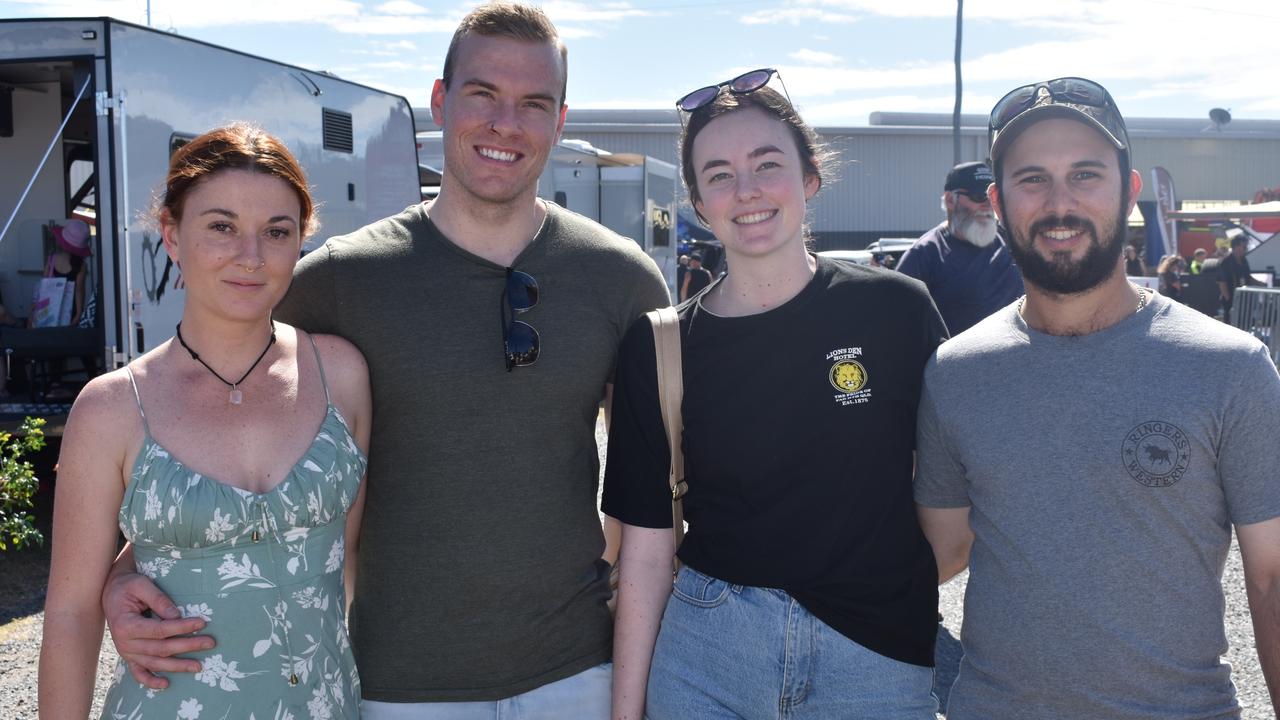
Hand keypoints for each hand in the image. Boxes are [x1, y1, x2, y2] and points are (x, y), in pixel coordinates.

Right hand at [102, 571, 213, 688]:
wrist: (110, 594)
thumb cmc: (128, 587)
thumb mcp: (141, 585)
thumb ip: (158, 599)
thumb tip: (176, 615)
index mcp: (126, 625)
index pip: (159, 630)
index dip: (181, 628)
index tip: (201, 623)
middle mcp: (125, 643)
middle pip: (161, 648)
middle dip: (187, 646)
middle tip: (210, 643)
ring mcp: (127, 652)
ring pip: (154, 663)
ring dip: (177, 666)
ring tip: (199, 666)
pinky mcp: (129, 656)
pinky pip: (138, 673)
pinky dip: (150, 681)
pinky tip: (166, 684)